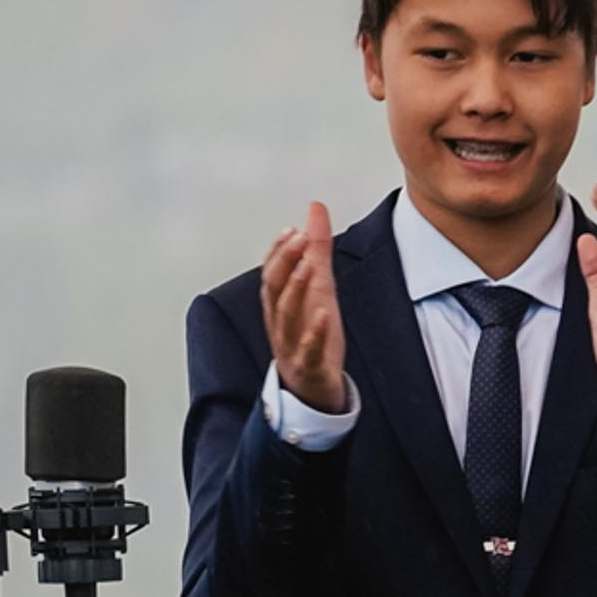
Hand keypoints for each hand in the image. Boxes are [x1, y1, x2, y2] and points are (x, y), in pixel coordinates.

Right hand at [259, 202, 346, 412]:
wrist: (311, 386)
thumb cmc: (312, 334)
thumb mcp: (320, 289)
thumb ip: (317, 250)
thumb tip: (315, 210)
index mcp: (281, 302)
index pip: (272, 271)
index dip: (279, 250)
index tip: (293, 229)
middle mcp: (281, 320)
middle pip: (275, 287)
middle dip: (285, 261)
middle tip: (298, 237)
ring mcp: (292, 342)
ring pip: (287, 314)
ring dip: (296, 288)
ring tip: (309, 267)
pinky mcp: (308, 363)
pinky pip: (308, 347)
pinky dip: (314, 332)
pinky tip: (324, 315)